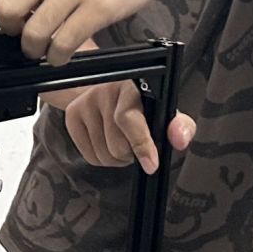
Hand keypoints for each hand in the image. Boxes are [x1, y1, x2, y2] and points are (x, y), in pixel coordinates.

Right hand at [63, 80, 194, 173]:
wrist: (110, 91)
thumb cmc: (142, 105)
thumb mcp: (164, 111)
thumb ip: (179, 125)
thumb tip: (180, 140)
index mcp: (132, 86)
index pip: (129, 119)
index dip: (141, 145)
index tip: (150, 165)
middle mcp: (105, 90)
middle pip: (117, 145)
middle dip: (131, 155)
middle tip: (136, 147)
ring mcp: (85, 102)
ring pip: (104, 155)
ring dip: (117, 159)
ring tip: (123, 144)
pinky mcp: (72, 115)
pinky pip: (90, 156)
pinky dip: (103, 159)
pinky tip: (108, 144)